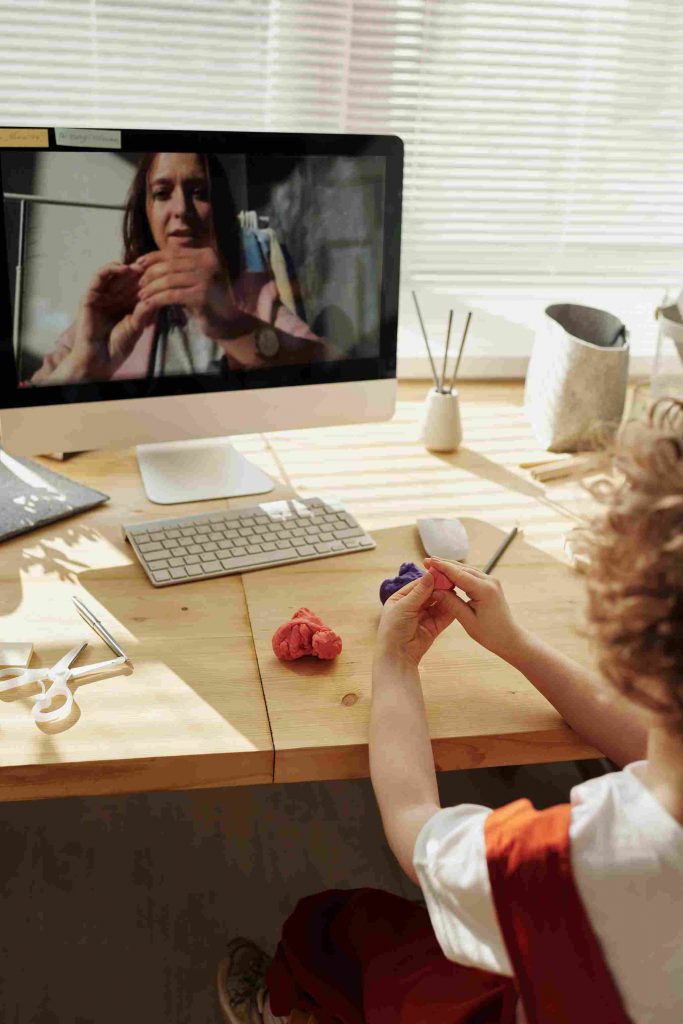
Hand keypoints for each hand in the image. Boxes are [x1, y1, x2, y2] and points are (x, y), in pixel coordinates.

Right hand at [68, 262, 154, 379]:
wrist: (99, 359)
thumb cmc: (117, 347)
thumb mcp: (137, 326)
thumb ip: (146, 311)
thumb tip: (159, 296)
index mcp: (125, 305)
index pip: (137, 287)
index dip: (149, 279)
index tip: (163, 273)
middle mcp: (113, 298)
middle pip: (127, 278)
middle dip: (140, 271)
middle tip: (152, 265)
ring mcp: (101, 296)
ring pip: (114, 274)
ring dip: (127, 268)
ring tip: (140, 267)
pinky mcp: (89, 296)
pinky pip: (99, 277)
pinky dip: (110, 269)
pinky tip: (124, 269)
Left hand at [136, 247, 237, 332]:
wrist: (230, 323)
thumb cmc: (210, 301)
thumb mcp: (195, 280)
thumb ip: (180, 269)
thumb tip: (148, 261)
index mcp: (206, 254)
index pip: (173, 252)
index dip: (152, 257)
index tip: (137, 264)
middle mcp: (208, 262)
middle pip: (170, 265)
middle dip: (150, 274)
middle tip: (139, 284)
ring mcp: (207, 278)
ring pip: (169, 280)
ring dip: (151, 288)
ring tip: (142, 295)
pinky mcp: (203, 296)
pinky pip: (173, 295)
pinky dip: (158, 299)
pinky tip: (149, 304)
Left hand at [376, 570, 458, 667]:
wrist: (397, 656)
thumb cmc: (393, 629)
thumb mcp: (404, 607)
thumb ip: (419, 592)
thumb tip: (430, 574)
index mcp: (400, 599)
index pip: (418, 585)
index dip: (430, 579)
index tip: (442, 571)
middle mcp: (413, 606)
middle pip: (430, 593)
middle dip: (440, 587)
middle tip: (452, 579)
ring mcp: (424, 616)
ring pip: (438, 603)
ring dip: (446, 597)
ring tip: (456, 589)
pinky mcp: (434, 627)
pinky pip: (444, 616)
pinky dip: (450, 609)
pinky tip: (457, 602)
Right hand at [424, 557, 526, 661]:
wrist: (509, 638)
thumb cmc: (490, 634)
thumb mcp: (467, 620)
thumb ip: (451, 603)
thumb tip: (435, 590)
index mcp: (484, 590)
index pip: (458, 574)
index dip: (442, 566)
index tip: (427, 561)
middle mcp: (489, 581)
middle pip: (462, 568)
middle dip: (444, 564)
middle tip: (426, 561)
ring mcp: (491, 581)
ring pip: (467, 570)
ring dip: (450, 567)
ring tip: (434, 565)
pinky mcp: (490, 585)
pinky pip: (471, 575)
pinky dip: (458, 574)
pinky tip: (448, 574)